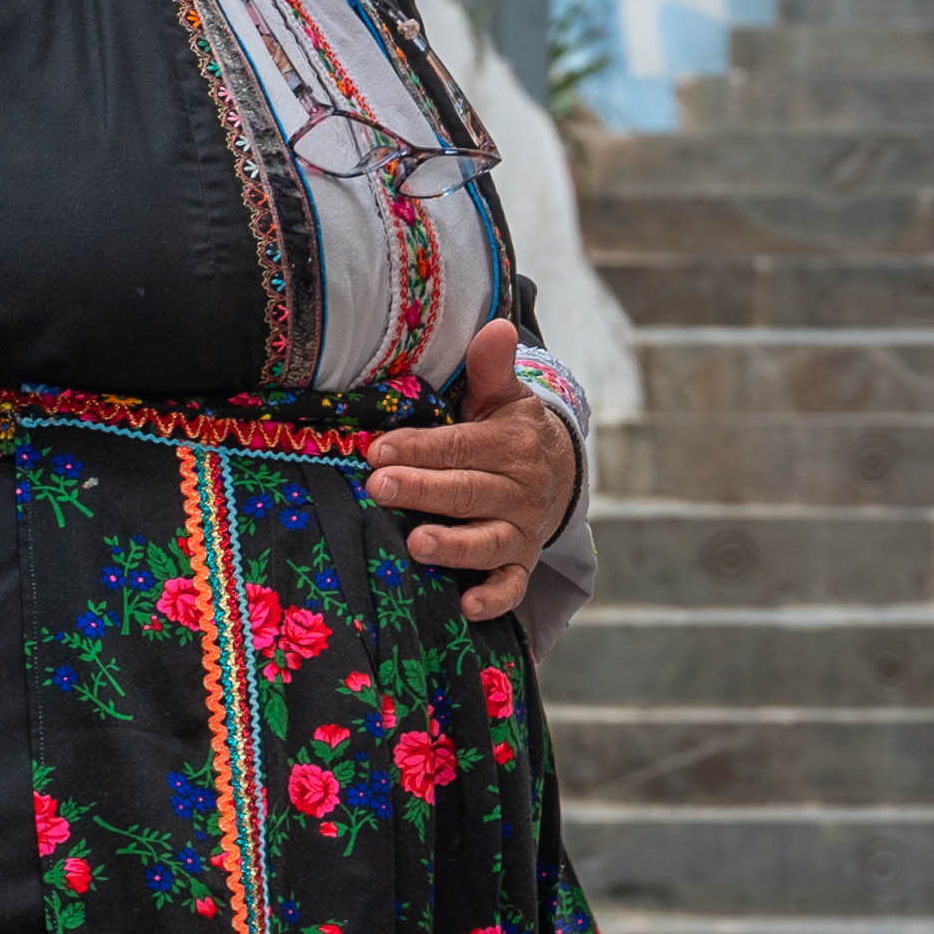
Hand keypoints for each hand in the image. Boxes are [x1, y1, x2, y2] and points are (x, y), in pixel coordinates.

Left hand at [363, 317, 576, 622]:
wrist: (556, 471)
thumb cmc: (506, 430)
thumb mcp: (501, 396)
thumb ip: (490, 367)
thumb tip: (494, 325)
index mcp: (511, 444)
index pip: (460, 447)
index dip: (419, 448)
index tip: (377, 449)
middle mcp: (519, 490)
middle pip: (466, 492)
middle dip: (422, 490)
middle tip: (379, 487)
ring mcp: (521, 530)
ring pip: (487, 541)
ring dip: (453, 546)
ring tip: (416, 543)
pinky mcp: (521, 563)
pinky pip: (511, 586)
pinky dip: (493, 600)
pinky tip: (465, 607)